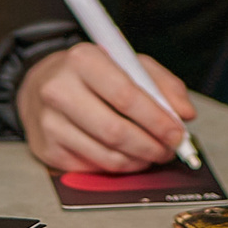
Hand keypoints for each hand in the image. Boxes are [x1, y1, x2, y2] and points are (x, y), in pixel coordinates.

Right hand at [16, 41, 196, 173]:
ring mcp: (50, 122)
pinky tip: (129, 157)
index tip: (178, 132)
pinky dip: (118, 167)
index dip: (157, 119)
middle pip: (115, 131)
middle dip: (151, 145)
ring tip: (153, 153)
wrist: (42, 84)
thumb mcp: (129, 63)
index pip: (125, 95)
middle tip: (169, 149)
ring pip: (106, 155)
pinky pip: (92, 168)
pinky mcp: (47, 149)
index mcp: (83, 60)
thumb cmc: (92, 74)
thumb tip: (185, 114)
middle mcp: (60, 90)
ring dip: (139, 160)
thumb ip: (162, 84)